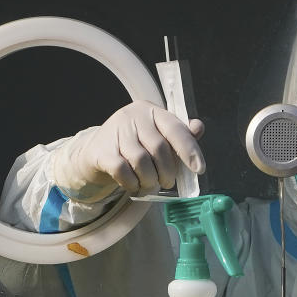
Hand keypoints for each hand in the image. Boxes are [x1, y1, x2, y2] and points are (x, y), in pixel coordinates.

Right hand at [52, 100, 204, 201]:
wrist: (97, 151)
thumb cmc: (136, 144)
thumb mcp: (159, 136)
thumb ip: (180, 135)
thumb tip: (198, 128)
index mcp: (152, 111)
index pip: (175, 128)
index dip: (189, 149)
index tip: (199, 169)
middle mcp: (133, 116)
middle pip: (159, 148)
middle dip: (168, 171)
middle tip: (167, 182)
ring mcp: (115, 132)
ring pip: (141, 161)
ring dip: (150, 180)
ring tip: (150, 185)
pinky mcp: (101, 151)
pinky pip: (122, 171)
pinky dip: (132, 183)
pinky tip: (134, 185)